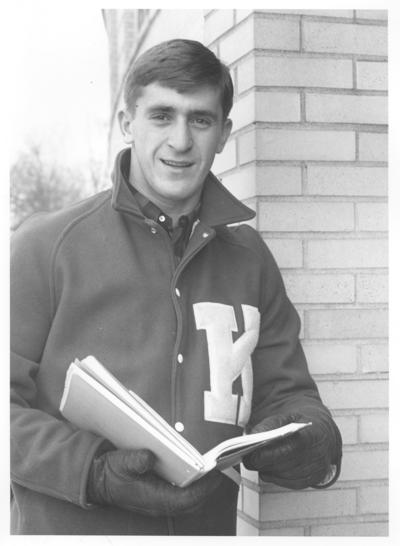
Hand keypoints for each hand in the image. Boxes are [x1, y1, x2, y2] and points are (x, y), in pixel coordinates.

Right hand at [87, 447, 223, 515]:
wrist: (98, 481)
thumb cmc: (111, 473)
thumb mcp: (121, 462)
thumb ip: (135, 460)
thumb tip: (149, 457)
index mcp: (153, 497)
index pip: (186, 499)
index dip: (203, 489)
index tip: (215, 475)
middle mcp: (159, 503)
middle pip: (191, 503)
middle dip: (206, 490)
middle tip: (217, 471)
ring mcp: (158, 502)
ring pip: (187, 502)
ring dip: (199, 490)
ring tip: (209, 471)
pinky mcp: (157, 497)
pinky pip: (180, 497)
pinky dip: (190, 488)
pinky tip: (193, 473)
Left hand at [243, 412, 340, 489]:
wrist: (323, 434)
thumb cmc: (299, 425)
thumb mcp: (285, 418)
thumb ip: (268, 426)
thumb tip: (251, 438)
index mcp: (312, 436)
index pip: (288, 448)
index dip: (268, 454)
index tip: (250, 453)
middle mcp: (318, 456)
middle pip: (284, 465)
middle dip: (263, 463)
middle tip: (247, 458)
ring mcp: (316, 471)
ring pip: (283, 475)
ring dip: (268, 469)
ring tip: (257, 460)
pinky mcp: (312, 481)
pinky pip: (287, 482)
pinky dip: (275, 476)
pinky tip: (269, 467)